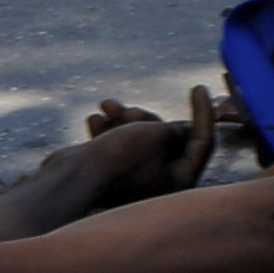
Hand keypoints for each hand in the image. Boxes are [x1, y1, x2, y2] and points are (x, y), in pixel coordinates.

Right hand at [58, 103, 203, 206]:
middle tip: (132, 111)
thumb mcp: (159, 135)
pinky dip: (109, 129)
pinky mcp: (109, 173)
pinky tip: (94, 119)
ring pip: (139, 137)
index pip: (202, 142)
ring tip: (108, 105)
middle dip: (149, 117)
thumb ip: (176, 130)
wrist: (69, 180)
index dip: (204, 112)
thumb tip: (182, 131)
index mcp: (181, 182)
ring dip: (125, 117)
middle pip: (167, 139)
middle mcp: (160, 185)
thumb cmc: (119, 157)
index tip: (197, 87)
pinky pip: (117, 145)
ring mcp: (133, 180)